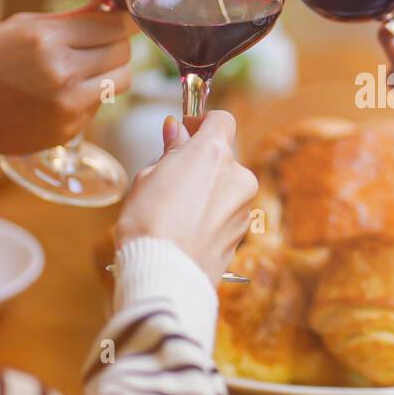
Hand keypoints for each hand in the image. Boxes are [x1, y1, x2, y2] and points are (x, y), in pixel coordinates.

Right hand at [0, 7, 133, 202]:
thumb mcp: (20, 27)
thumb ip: (70, 18)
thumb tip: (111, 5)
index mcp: (45, 39)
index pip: (114, 25)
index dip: (122, 21)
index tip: (120, 20)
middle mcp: (62, 71)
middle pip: (123, 51)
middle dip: (116, 44)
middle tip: (99, 44)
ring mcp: (69, 104)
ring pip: (123, 79)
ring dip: (113, 70)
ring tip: (89, 67)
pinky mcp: (71, 127)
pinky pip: (101, 103)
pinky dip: (92, 95)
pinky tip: (64, 92)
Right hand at [114, 111, 258, 282]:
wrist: (165, 274)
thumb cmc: (149, 224)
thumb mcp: (149, 177)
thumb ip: (170, 151)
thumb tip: (176, 131)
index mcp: (214, 153)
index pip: (221, 120)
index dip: (202, 122)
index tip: (185, 131)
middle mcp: (238, 176)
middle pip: (223, 156)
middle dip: (201, 161)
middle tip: (171, 176)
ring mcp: (244, 206)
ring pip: (227, 186)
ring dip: (208, 189)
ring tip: (175, 209)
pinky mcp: (243, 232)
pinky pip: (228, 212)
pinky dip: (212, 213)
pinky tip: (187, 228)